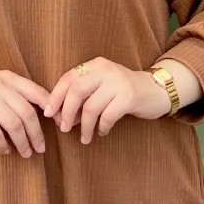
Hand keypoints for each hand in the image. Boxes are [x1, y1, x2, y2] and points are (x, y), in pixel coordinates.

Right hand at [0, 68, 50, 157]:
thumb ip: (15, 91)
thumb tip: (39, 110)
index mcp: (10, 77)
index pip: (37, 92)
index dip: (50, 109)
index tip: (57, 124)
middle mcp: (2, 87)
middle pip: (28, 114)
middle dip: (37, 134)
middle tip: (41, 148)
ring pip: (14, 126)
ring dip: (23, 143)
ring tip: (27, 153)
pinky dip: (3, 145)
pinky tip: (6, 151)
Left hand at [45, 58, 170, 143]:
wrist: (156, 90)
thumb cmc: (123, 91)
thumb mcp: (102, 86)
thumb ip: (83, 95)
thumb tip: (59, 115)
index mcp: (95, 64)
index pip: (68, 77)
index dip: (55, 95)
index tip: (48, 112)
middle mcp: (106, 69)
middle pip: (76, 91)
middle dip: (66, 112)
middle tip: (64, 128)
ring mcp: (118, 82)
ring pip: (91, 107)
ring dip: (84, 126)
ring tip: (84, 138)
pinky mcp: (129, 97)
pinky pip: (107, 116)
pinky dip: (101, 127)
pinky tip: (102, 132)